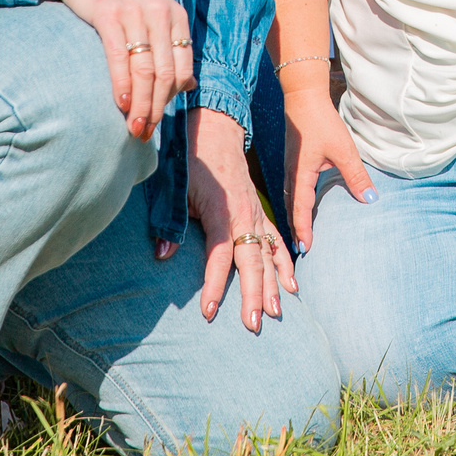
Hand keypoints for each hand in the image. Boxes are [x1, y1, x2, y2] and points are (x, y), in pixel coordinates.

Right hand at [43, 0, 194, 137]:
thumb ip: (171, 46)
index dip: (172, 99)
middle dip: (156, 108)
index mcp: (176, 16)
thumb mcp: (154, 15)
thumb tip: (188, 86)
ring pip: (145, 69)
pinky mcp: (108, 13)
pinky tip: (120, 103)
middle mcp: (161, 13)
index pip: (182, 67)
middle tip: (144, 132)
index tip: (158, 121)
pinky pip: (119, 56)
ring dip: (140, 104)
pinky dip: (122, 84)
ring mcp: (135, 12)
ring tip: (133, 127)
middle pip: (165, 73)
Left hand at [166, 109, 294, 331]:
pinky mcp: (261, 213)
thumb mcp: (174, 188)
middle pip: (253, 262)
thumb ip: (170, 221)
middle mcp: (245, 216)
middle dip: (254, 295)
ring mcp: (257, 215)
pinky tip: (292, 286)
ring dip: (274, 285)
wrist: (216, 131)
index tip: (209, 312)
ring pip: (269, 255)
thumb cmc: (192, 162)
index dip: (215, 285)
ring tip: (277, 312)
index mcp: (222, 212)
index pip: (220, 256)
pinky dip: (285, 264)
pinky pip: (277, 243)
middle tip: (254, 324)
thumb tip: (162, 254)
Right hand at [280, 82, 373, 252]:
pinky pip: (291, 190)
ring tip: (301, 236)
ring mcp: (290, 169)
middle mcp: (291, 175)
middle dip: (297, 230)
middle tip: (302, 251)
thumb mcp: (343, 150)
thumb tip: (370, 199)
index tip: (306, 249)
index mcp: (300, 175)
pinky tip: (301, 208)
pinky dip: (295, 205)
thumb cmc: (322, 123)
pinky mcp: (293, 162)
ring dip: (296, 218)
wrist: (303, 98)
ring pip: (290, 200)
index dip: (304, 230)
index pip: (301, 210)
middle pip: (292, 209)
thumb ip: (356, 176)